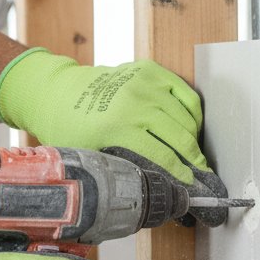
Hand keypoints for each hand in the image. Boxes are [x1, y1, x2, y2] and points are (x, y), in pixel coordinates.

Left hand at [0, 49, 209, 184]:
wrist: (57, 92)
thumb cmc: (70, 126)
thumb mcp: (90, 155)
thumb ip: (120, 170)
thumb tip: (152, 189)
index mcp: (118, 127)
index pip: (163, 156)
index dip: (182, 174)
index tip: (192, 185)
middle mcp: (135, 102)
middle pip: (181, 137)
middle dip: (195, 160)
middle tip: (202, 173)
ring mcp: (145, 83)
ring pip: (187, 116)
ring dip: (195, 138)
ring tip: (195, 154)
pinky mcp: (150, 70)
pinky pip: (185, 93)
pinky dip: (193, 112)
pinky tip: (191, 127)